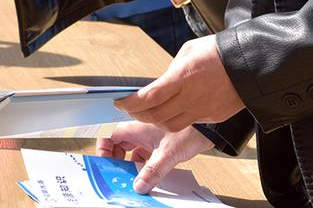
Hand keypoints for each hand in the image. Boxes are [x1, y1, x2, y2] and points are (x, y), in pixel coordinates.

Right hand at [97, 122, 213, 193]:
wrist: (208, 131)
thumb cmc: (189, 131)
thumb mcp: (168, 154)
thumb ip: (153, 171)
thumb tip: (139, 185)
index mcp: (136, 128)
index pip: (110, 137)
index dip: (104, 149)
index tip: (105, 162)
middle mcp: (139, 132)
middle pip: (118, 146)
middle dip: (116, 160)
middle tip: (118, 173)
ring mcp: (148, 139)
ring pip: (131, 152)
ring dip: (130, 165)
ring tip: (132, 177)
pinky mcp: (158, 145)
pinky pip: (144, 156)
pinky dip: (143, 166)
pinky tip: (148, 176)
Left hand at [116, 35, 244, 131]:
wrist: (252, 64)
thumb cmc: (219, 52)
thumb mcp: (187, 52)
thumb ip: (171, 71)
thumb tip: (161, 83)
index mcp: (182, 78)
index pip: (149, 98)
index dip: (131, 103)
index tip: (120, 102)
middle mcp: (191, 98)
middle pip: (156, 116)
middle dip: (138, 115)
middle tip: (129, 109)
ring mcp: (203, 110)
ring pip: (171, 125)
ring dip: (154, 121)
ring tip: (146, 113)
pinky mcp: (213, 117)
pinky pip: (189, 123)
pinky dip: (175, 120)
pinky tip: (170, 111)